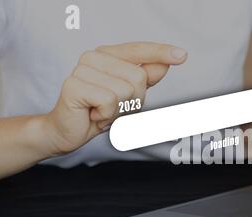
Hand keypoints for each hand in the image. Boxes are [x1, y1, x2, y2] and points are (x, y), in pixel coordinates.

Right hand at [44, 42, 187, 154]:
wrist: (69, 131)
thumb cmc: (100, 111)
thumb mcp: (129, 96)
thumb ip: (145, 79)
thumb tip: (164, 66)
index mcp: (108, 55)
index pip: (139, 50)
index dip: (161, 53)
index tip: (182, 55)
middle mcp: (94, 57)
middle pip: (138, 77)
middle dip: (132, 101)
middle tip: (113, 108)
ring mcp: (82, 69)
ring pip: (126, 91)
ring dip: (119, 110)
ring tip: (102, 111)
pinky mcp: (74, 85)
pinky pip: (109, 101)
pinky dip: (107, 115)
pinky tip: (93, 115)